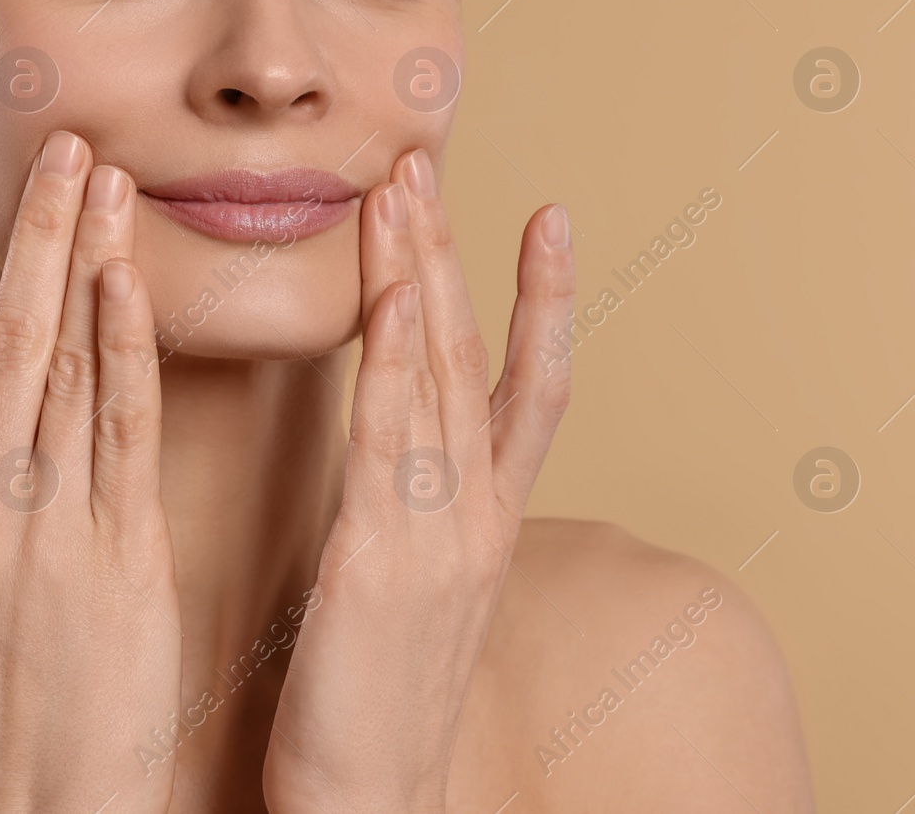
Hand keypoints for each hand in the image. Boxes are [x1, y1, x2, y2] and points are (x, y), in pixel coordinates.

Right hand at [0, 131, 181, 812]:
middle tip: (57, 149)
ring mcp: (48, 528)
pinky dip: (127, 352)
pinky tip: (129, 283)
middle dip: (30, 236)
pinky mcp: (121, 553)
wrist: (47, 805)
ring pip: (67, 369)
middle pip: (2, 344)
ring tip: (103, 180)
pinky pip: (124, 434)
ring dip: (85, 265)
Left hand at [262, 149, 575, 812]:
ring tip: (401, 188)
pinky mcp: (384, 551)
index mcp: (484, 522)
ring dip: (419, 270)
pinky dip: (384, 341)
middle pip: (477, 353)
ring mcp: (439, 527)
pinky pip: (386, 423)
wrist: (371, 801)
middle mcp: (476, 512)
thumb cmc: (373, 700)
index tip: (543, 221)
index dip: (541, 301)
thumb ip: (414, 514)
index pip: (526, 388)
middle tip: (428, 164)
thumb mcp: (413, 590)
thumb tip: (396, 458)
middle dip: (453, 254)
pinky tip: (378, 284)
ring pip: (437, 370)